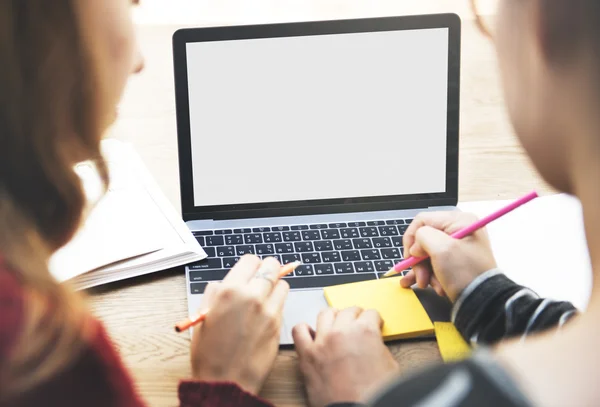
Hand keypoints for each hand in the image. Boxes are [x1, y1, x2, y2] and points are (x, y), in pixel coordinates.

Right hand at [190, 255, 288, 394]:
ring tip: (264, 298)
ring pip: (282, 284)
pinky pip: (283, 303)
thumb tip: (224, 283)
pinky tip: (265, 314)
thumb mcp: (203, 316)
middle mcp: (252, 296)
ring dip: (275, 287)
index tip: (249, 271)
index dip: (250, 265)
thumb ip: (215, 293)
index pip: (251, 260)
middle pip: (272, 266)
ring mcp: (268, 310)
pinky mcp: (279, 324)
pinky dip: (277, 304)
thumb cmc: (209, 353)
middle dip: (267, 270)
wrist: (225, 381)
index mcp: (230, 291)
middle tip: (261, 278)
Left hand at [292, 307, 398, 406]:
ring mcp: (322, 341)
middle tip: (357, 324)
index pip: (371, 313)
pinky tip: (312, 334)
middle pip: (348, 311)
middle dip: (355, 316)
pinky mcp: (307, 354)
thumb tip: (373, 342)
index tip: (373, 324)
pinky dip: (305, 330)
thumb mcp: (390, 365)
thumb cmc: (374, 393)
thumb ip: (379, 346)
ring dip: (333, 317)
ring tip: (336, 325)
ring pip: (325, 314)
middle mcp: (342, 331)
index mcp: (365, 331)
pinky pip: (299, 331)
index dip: (374, 320)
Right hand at [400, 211, 496, 301]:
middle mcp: (459, 231)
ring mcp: (457, 247)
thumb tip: (416, 246)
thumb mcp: (441, 249)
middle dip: (419, 260)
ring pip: (427, 254)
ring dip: (424, 271)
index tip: (410, 256)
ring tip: (427, 284)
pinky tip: (429, 285)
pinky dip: (430, 275)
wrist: (483, 302)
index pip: (422, 220)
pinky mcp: (456, 262)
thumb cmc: (466, 273)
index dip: (411, 238)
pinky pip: (435, 264)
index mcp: (459, 221)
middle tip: (420, 276)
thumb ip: (422, 237)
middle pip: (424, 239)